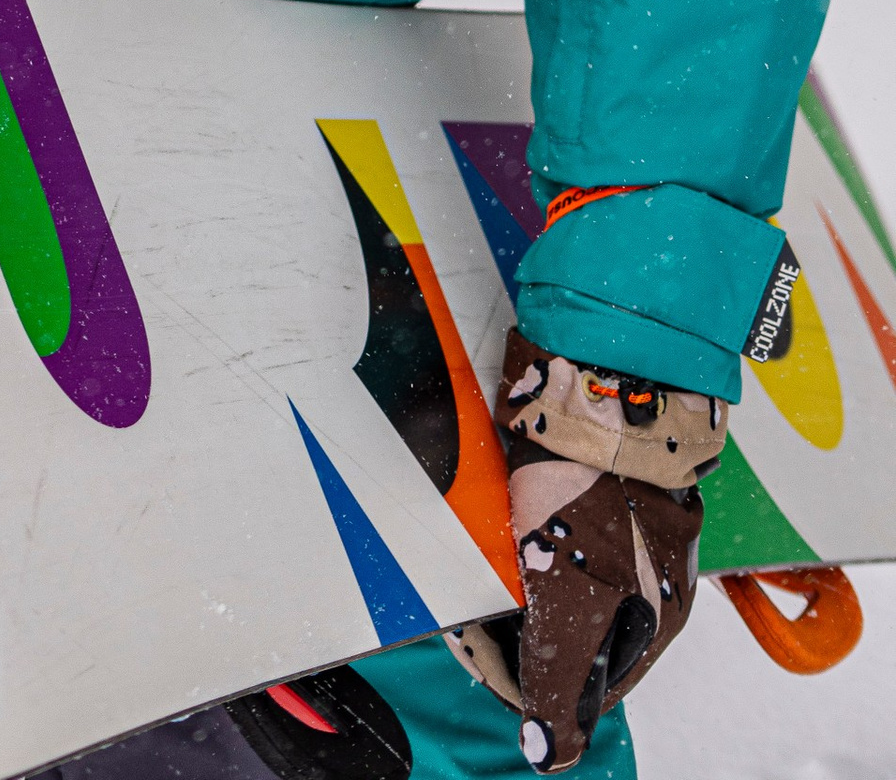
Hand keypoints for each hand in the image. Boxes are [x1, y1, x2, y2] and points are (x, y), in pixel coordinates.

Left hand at [449, 328, 723, 768]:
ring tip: (460, 561)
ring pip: (543, 576)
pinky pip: (535, 524)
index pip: (581, 682)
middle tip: (456, 609)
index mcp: (653, 617)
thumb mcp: (575, 596)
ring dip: (498, 577)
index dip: (522, 678)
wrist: (601, 369)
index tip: (473, 651)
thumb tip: (552, 756)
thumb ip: (560, 679)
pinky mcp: (583, 479)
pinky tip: (478, 517)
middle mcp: (640, 575)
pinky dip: (504, 530)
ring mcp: (613, 523)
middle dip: (504, 625)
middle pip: (561, 627)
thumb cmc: (594, 486)